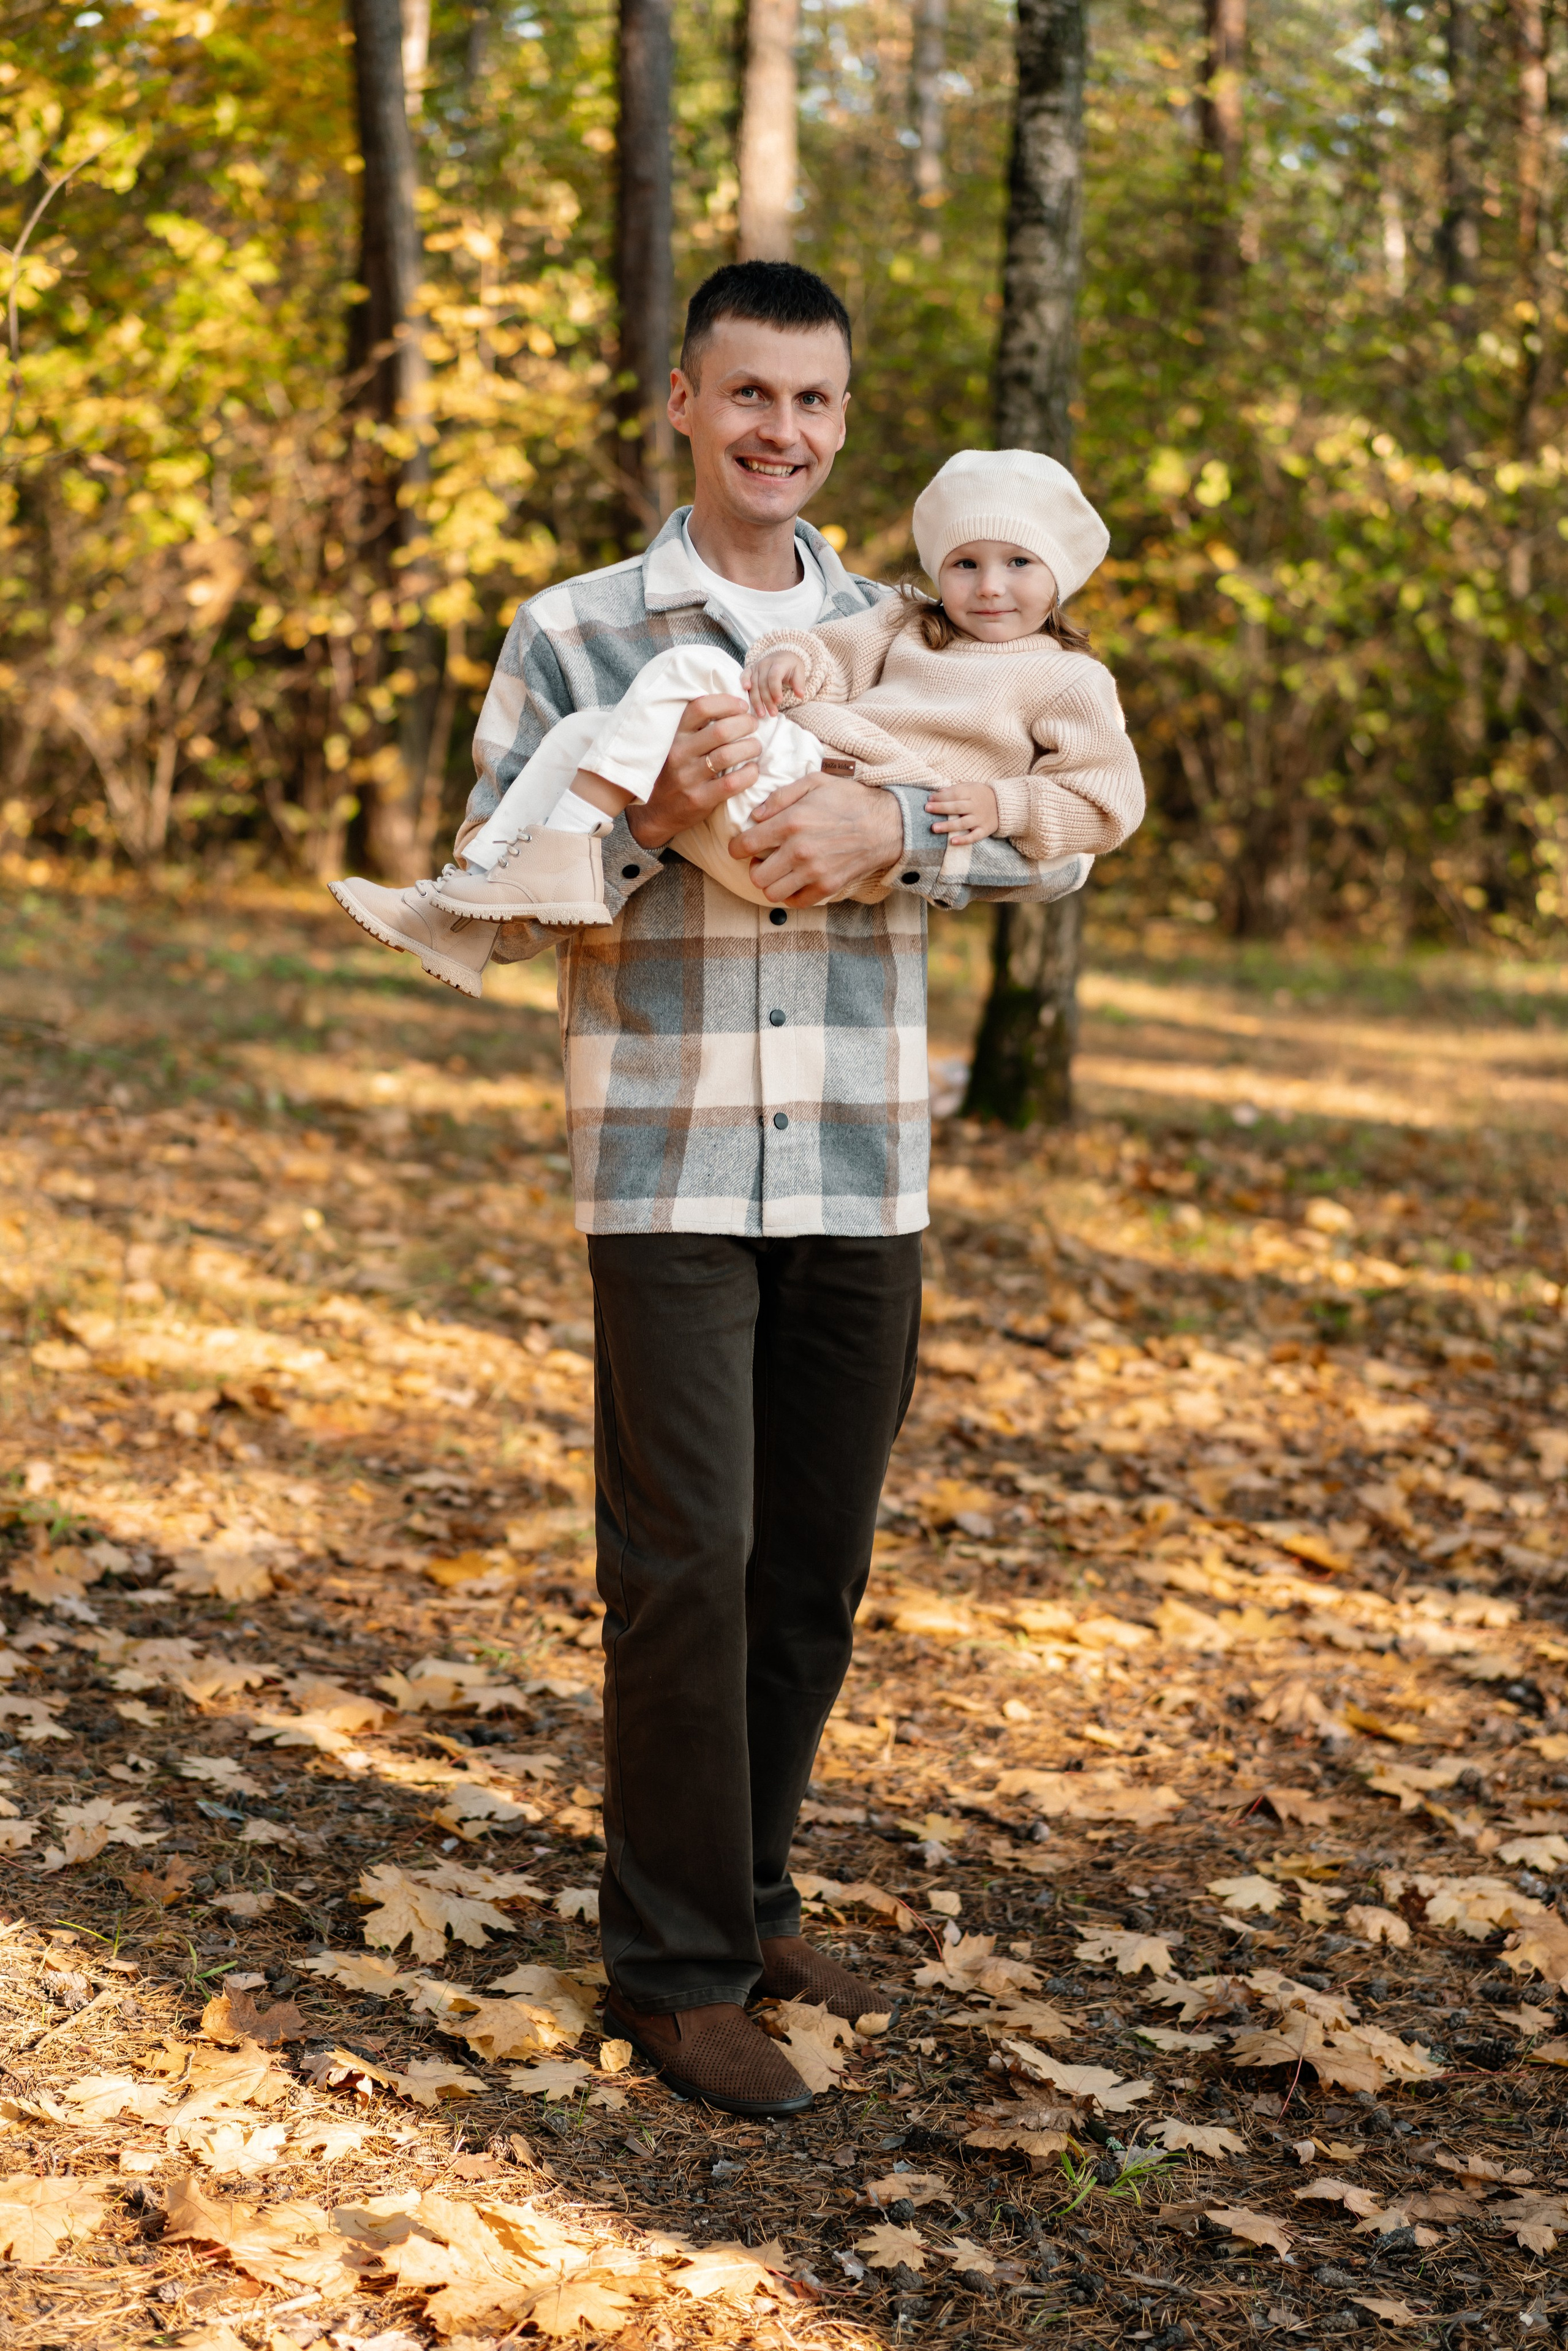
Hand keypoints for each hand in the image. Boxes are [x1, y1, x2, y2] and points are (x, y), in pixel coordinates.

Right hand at [625, 692, 761, 852]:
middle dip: (745, 724)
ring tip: (755, 747)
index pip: (701, 708)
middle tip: (753, 725)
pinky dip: (749, 774)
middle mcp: (680, 754)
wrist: (654, 812)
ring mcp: (689, 778)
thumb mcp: (676, 744)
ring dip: (751, 747)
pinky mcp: (700, 800)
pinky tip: (752, 770)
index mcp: (675, 735)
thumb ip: (696, 727)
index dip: (727, 702)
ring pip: (728, 755)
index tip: (742, 706)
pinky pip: (732, 783)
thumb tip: (730, 704)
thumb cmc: (673, 772)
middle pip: (721, 730)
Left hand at [734, 774, 904, 905]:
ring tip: (778, 872)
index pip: (744, 845)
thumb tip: (755, 815)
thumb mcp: (814, 783)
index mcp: (791, 823)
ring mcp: (814, 872)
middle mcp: (799, 851)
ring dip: (771, 884)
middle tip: (762, 860)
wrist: (886, 824)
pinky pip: (795, 902)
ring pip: (772, 893)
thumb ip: (780, 796)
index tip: (739, 848)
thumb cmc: (849, 799)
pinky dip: (791, 895)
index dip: (735, 848)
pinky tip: (796, 880)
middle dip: (753, 868)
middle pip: (755, 876)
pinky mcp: (827, 887)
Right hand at [747, 649, 809, 717]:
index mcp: (778, 663)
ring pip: (754, 684)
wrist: (783, 655)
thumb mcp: (799, 672)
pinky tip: (745, 690)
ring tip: (761, 714)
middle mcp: (765, 664)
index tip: (779, 702)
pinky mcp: (750, 669)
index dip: (775, 689)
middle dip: (767, 700)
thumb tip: (800, 695)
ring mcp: (756, 666)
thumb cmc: (791, 667)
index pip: (774, 677)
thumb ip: (799, 683)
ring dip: (756, 700)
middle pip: (763, 684)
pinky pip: (744, 675)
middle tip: (772, 713)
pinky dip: (743, 682)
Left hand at [925, 780, 999, 846]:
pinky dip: (964, 840)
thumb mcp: (971, 787)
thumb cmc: (982, 795)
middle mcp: (976, 806)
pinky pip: (974, 836)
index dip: (942, 796)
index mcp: (972, 793)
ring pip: (963, 823)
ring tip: (934, 828)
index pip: (955, 794)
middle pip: (957, 807)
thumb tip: (938, 792)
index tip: (929, 799)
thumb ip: (956, 789)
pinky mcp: (984, 830)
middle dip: (941, 808)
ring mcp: (980, 819)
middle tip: (927, 809)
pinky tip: (952, 842)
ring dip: (948, 825)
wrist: (1004, 805)